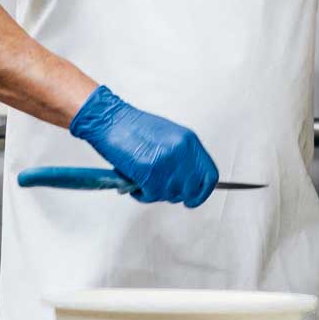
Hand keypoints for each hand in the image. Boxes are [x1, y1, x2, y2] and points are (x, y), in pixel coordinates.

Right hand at [69, 85, 217, 207]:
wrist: (109, 119)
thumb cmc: (132, 127)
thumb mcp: (168, 137)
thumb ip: (181, 157)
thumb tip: (187, 180)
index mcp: (188, 140)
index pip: (209, 175)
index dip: (202, 192)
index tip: (192, 200)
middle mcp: (181, 150)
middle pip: (190, 189)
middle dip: (174, 195)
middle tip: (159, 189)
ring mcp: (166, 160)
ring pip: (170, 194)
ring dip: (155, 194)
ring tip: (142, 182)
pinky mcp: (148, 170)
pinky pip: (151, 195)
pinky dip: (142, 195)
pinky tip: (134, 184)